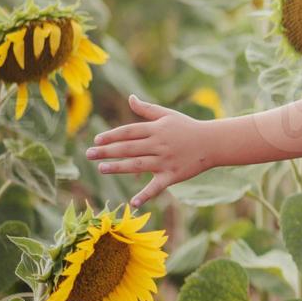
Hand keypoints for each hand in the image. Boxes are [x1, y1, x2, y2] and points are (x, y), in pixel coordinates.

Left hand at [86, 95, 213, 206]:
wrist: (213, 143)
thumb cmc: (188, 127)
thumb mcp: (168, 115)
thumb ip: (147, 109)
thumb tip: (130, 97)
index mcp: (156, 129)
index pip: (129, 132)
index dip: (112, 136)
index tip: (97, 140)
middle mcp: (159, 144)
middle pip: (129, 148)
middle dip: (107, 151)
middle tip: (88, 154)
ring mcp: (165, 161)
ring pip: (137, 165)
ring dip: (118, 167)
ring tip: (101, 168)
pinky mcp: (173, 175)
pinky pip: (157, 186)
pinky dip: (146, 195)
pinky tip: (133, 203)